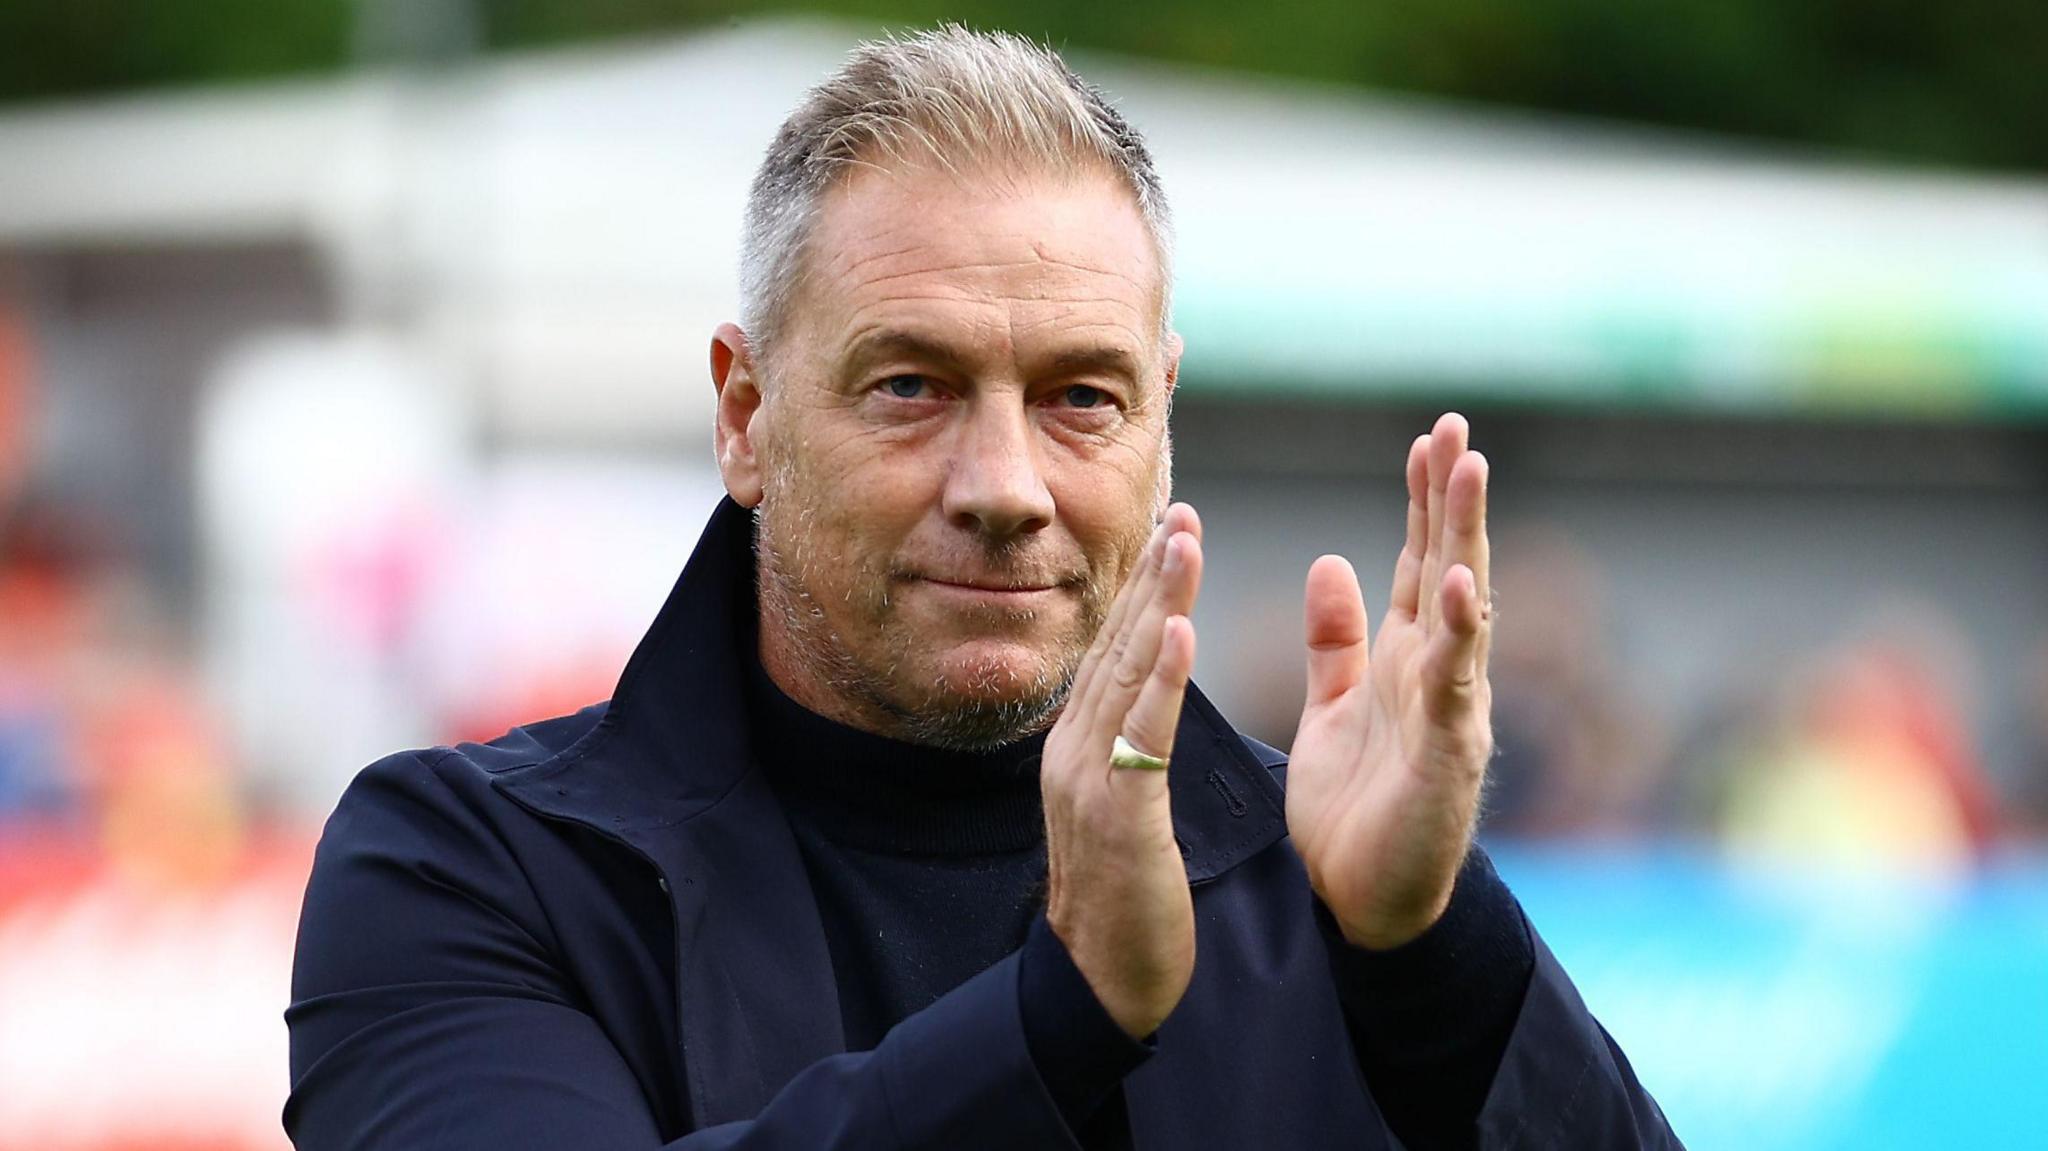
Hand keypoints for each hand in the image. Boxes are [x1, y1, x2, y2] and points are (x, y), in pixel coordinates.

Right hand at [1042, 503, 1203, 1037]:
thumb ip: (1129, 751)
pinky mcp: (1118, 815)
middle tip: (1184, 511)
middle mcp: (1073, 750)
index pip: (1114, 653)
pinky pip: (1143, 735)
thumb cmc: (1127, 902)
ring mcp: (1088, 780)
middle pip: (1117, 647)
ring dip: (1159, 604)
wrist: (1102, 983)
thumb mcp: (1123, 809)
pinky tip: (1181, 632)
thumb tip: (1142, 704)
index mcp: (1079, 748)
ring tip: (1187, 544)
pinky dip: (1161, 679)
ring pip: (1127, 674)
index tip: (1172, 532)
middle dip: (1152, 576)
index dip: (1143, 590)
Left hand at [1284, 413, 1492, 949]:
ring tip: (1469, 471)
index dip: (1423, 501)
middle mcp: (1437, 672)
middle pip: (1448, 566)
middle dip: (1452, 497)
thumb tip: (1335, 560)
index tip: (1428, 438)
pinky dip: (1462, 633)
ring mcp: (1449, 709)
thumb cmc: (1355, 808)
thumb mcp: (1335, 705)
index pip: (1419, 562)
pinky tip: (1465, 585)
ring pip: (1463, 608)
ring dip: (1466, 538)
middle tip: (1457, 427)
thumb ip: (1337, 639)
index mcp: (1407, 658)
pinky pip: (1455, 684)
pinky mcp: (1447, 754)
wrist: (1361, 901)